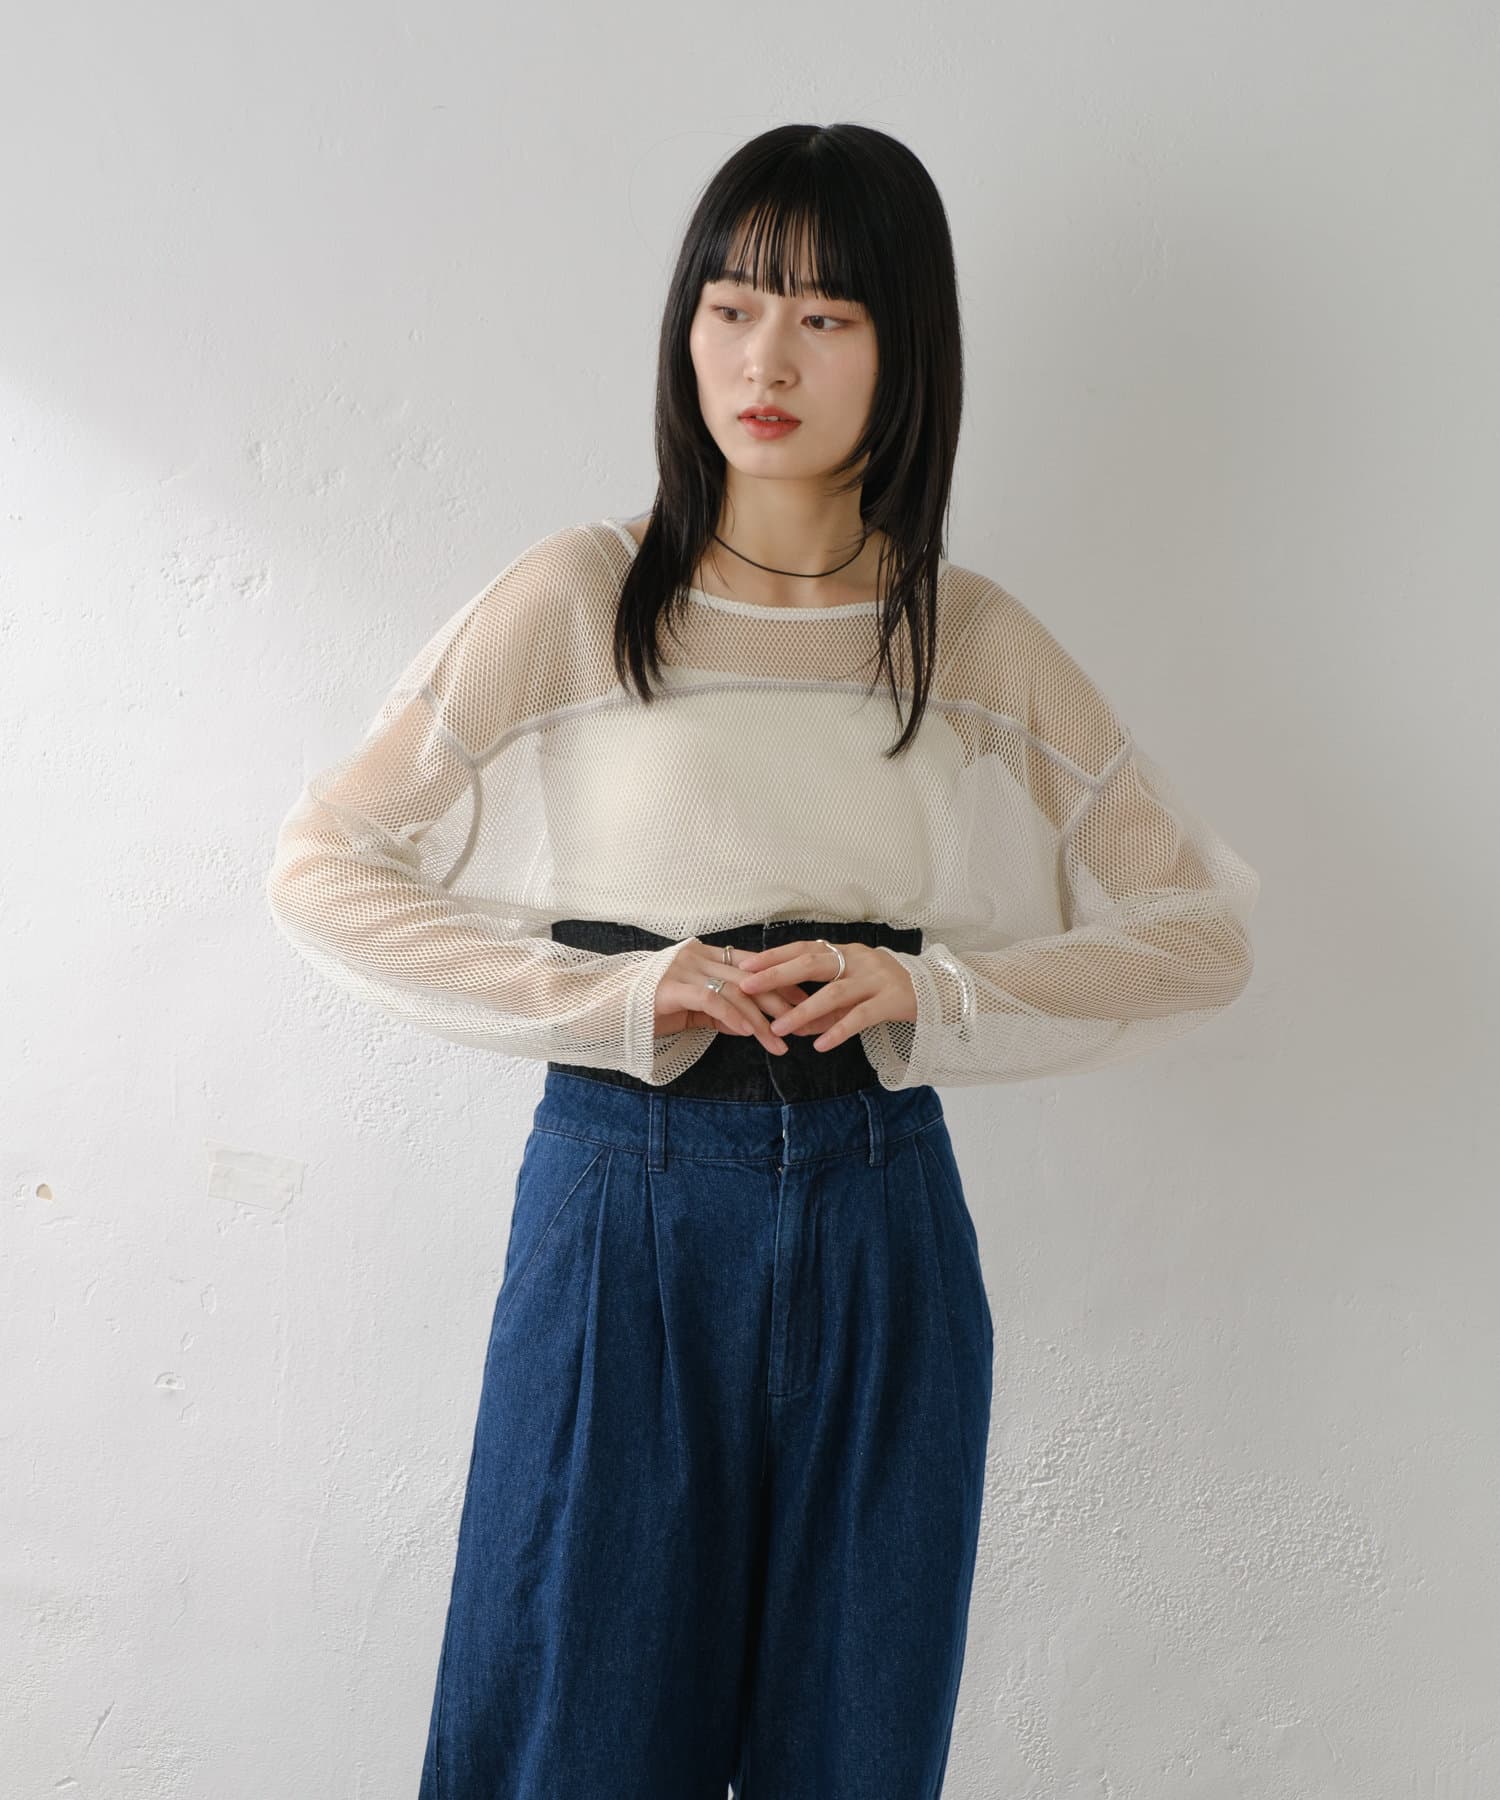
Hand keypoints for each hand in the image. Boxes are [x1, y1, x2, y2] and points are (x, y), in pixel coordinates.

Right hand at [653, 938, 813, 1053]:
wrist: (601, 1010)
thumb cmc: (644, 1010)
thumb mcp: (690, 1011)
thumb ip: (718, 1012)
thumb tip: (749, 1024)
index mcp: (702, 955)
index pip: (751, 966)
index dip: (780, 983)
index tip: (804, 1003)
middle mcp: (696, 956)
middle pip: (750, 978)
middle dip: (780, 1002)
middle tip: (803, 1024)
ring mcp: (682, 968)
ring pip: (735, 991)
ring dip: (761, 1019)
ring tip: (780, 1042)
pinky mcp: (670, 987)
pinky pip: (710, 1000)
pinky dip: (733, 1016)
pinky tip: (750, 1033)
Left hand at [736, 939, 918, 1051]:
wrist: (940, 991)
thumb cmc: (890, 990)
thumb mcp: (855, 992)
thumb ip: (825, 1006)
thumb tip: (793, 1024)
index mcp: (847, 952)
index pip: (804, 948)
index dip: (774, 956)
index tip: (745, 966)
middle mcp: (859, 960)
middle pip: (812, 963)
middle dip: (777, 974)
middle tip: (747, 985)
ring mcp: (877, 978)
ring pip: (834, 993)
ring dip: (803, 1010)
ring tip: (779, 1027)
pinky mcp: (893, 1000)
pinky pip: (861, 1016)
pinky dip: (839, 1031)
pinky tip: (821, 1045)